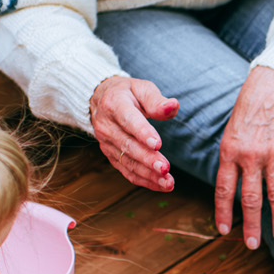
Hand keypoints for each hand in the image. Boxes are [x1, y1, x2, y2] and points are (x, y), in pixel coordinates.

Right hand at [89, 75, 178, 192]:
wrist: (100, 100)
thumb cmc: (127, 93)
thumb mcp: (141, 88)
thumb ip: (156, 100)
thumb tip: (173, 106)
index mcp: (114, 104)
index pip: (128, 120)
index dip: (142, 133)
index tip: (157, 144)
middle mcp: (106, 126)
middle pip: (127, 145)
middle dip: (147, 159)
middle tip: (165, 168)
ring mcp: (106, 143)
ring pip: (127, 161)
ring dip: (148, 174)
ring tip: (168, 182)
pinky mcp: (110, 155)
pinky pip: (126, 170)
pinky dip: (144, 180)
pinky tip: (160, 185)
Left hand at [216, 67, 273, 248]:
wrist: (273, 87)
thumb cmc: (247, 112)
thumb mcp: (229, 134)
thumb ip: (230, 162)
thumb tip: (230, 191)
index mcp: (230, 152)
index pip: (224, 190)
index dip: (223, 213)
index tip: (223, 231)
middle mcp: (251, 156)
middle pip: (251, 198)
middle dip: (252, 224)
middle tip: (251, 244)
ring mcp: (273, 155)